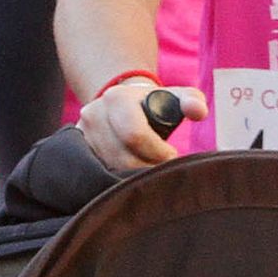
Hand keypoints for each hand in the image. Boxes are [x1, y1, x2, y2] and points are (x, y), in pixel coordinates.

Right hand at [76, 77, 207, 172]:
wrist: (122, 106)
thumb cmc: (157, 104)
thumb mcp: (177, 97)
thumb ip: (192, 101)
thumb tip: (198, 112)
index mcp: (116, 98)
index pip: (135, 135)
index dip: (157, 152)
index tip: (172, 155)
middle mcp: (94, 114)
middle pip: (123, 158)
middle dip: (148, 168)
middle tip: (163, 168)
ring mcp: (83, 135)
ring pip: (111, 170)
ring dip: (134, 177)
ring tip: (150, 169)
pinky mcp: (79, 152)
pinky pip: (99, 175)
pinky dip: (117, 180)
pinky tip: (131, 175)